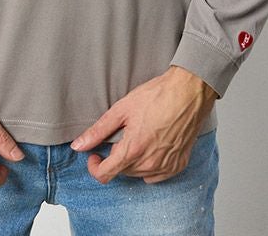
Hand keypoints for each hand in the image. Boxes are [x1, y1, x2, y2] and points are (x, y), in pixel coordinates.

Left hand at [69, 65, 217, 183]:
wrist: (189, 92)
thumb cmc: (157, 96)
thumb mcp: (121, 109)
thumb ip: (98, 131)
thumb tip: (78, 145)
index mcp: (133, 150)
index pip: (105, 175)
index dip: (94, 166)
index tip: (95, 154)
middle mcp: (149, 163)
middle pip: (121, 172)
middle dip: (115, 157)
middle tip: (121, 134)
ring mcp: (165, 167)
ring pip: (138, 174)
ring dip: (132, 160)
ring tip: (139, 135)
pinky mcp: (178, 166)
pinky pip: (156, 174)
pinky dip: (150, 164)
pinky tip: (152, 144)